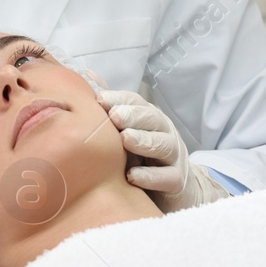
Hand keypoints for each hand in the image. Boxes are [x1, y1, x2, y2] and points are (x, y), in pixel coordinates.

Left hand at [95, 89, 229, 212]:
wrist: (177, 190)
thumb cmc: (145, 158)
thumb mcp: (128, 132)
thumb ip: (111, 107)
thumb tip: (88, 76)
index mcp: (150, 119)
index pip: (137, 102)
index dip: (121, 99)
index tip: (101, 99)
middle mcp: (165, 133)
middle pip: (153, 119)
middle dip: (134, 115)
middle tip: (115, 115)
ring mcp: (174, 158)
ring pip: (163, 145)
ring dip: (144, 141)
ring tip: (126, 139)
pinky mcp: (177, 182)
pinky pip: (167, 178)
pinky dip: (150, 176)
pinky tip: (132, 176)